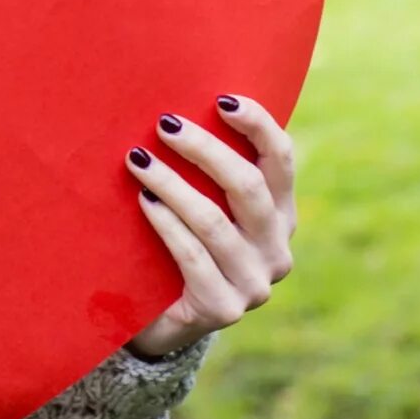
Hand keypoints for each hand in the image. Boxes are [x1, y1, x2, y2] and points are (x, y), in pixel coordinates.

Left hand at [119, 94, 298, 359]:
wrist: (159, 319)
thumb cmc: (177, 242)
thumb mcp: (203, 203)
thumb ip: (207, 170)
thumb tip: (178, 109)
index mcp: (281, 214)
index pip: (282, 159)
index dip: (258, 125)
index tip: (222, 99)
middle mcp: (276, 249)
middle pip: (248, 185)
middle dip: (204, 149)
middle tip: (163, 125)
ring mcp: (254, 283)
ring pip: (215, 221)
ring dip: (173, 184)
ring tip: (138, 160)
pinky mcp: (224, 309)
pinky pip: (193, 256)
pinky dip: (166, 223)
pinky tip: (144, 201)